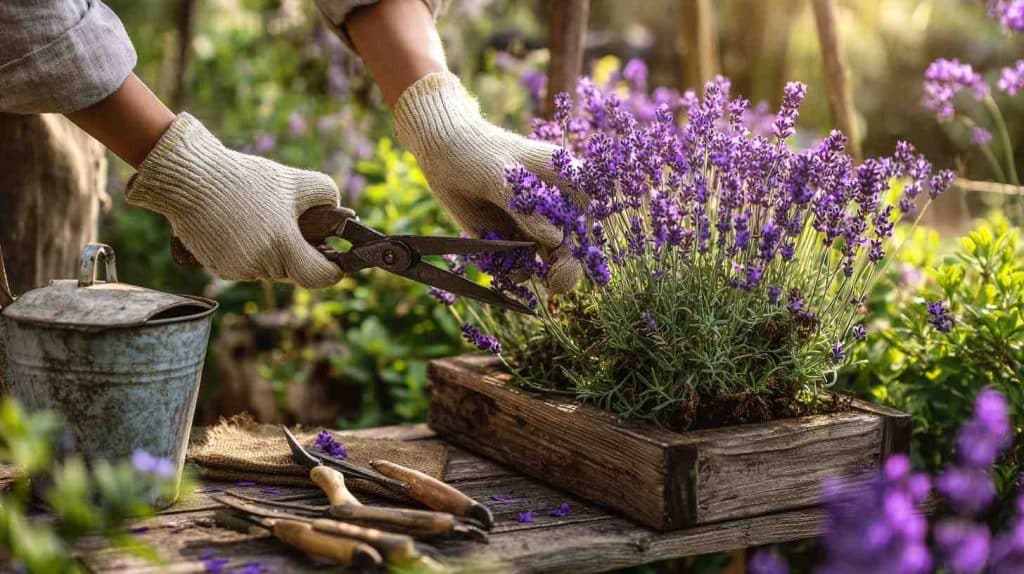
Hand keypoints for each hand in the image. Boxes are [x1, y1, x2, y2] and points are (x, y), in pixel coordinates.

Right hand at [126, 113, 344, 288]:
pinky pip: (246, 267)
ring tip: (261, 220)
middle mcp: (261, 266)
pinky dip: (249, 252)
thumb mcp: (295, 181)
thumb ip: (327, 196)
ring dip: (273, 252)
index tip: (336, 259)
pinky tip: (240, 227)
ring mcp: (237, 271)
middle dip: (300, 253)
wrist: (191, 179)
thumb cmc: (245, 180)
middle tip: (294, 226)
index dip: (333, 270)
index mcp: (284, 247)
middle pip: (295, 272)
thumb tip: (339, 212)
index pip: (321, 277)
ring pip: (270, 270)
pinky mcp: (218, 269)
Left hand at [392, 72, 581, 293]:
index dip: (589, 237)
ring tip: (519, 273)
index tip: (577, 255)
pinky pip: (520, 264)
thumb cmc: (477, 153)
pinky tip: (505, 270)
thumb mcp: (500, 178)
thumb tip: (556, 240)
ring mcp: (533, 224)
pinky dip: (514, 272)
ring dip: (539, 272)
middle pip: (573, 244)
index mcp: (564, 180)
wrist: (442, 152)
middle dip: (567, 267)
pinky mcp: (511, 238)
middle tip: (557, 284)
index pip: (590, 213)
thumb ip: (527, 209)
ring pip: (547, 259)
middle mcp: (553, 206)